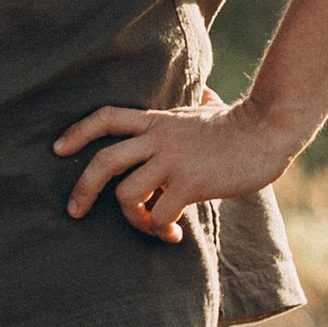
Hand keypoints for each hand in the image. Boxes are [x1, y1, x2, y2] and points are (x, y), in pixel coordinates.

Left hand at [52, 93, 296, 239]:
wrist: (269, 130)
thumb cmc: (241, 123)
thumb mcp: (208, 108)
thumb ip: (196, 103)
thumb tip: (204, 92)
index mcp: (156, 121)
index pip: (105, 117)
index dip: (77, 132)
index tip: (58, 149)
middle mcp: (158, 139)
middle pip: (103, 161)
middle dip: (82, 188)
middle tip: (75, 211)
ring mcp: (172, 161)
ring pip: (126, 194)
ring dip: (133, 219)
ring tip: (152, 226)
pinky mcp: (190, 183)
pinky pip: (158, 214)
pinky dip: (160, 230)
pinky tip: (175, 234)